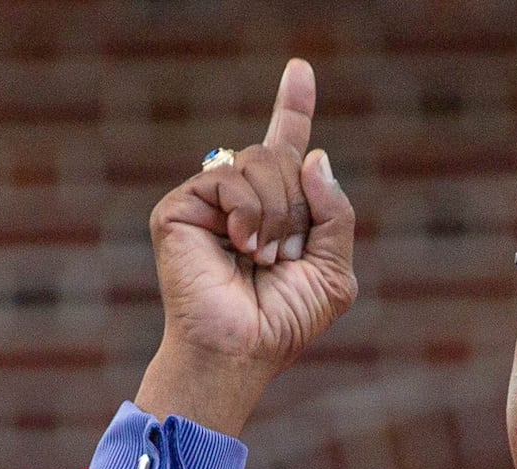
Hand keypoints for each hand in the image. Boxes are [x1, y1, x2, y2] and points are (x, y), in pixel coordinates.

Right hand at [136, 59, 356, 434]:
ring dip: (276, 215)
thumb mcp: (333, 271)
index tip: (301, 69)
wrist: (243, 350)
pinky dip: (247, 214)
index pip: (285, 149)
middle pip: (281, 156)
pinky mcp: (180, 208)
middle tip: (284, 256)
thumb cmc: (284, 322)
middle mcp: (239, 200)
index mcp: (275, 210)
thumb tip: (315, 156)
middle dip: (298, 207)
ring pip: (258, 162)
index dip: (293, 108)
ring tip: (261, 259)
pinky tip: (239, 247)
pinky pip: (228, 177)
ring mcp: (207, 201)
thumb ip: (336, 215)